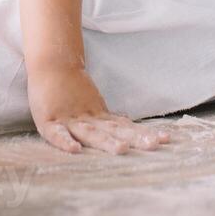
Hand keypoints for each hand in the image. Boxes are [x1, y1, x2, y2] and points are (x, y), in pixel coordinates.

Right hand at [27, 65, 169, 154]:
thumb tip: (127, 123)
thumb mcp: (92, 105)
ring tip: (122, 150)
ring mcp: (70, 120)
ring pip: (91, 133)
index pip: (125, 126)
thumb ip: (107, 117)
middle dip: (133, 138)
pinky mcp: (48, 122)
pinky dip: (64, 142)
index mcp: (99, 117)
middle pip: (114, 131)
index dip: (144, 133)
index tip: (166, 138)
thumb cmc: (70, 88)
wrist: (50, 65)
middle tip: (153, 145)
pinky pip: (56, 134)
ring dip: (107, 141)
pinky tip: (74, 150)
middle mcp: (88, 120)